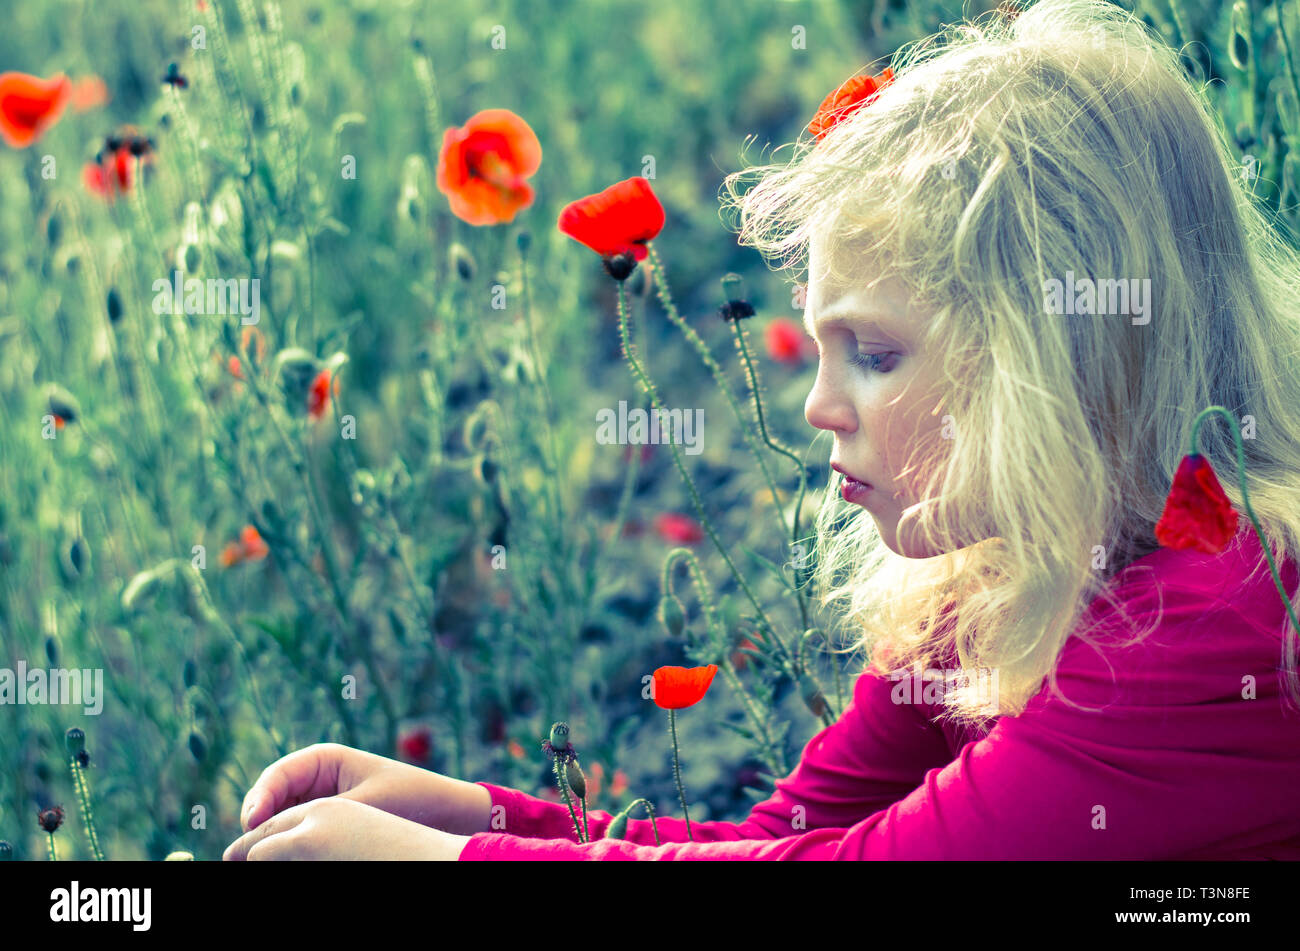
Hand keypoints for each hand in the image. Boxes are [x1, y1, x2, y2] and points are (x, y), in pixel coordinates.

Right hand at [222, 797, 471, 859]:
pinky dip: (287, 848)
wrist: (445, 812)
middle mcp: (315, 778)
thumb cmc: (410, 797)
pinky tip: (283, 861)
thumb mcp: (365, 804)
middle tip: (241, 853)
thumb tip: (282, 833)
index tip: (252, 823)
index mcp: (323, 759)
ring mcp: (317, 802)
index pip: (276, 777)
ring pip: (278, 822)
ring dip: (268, 839)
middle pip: (269, 802)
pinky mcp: (325, 824)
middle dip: (256, 826)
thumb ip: (322, 815)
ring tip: (259, 859)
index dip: (258, 800)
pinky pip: (296, 835)